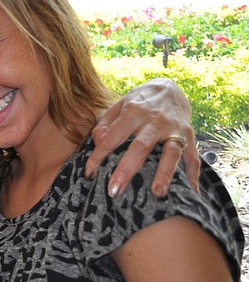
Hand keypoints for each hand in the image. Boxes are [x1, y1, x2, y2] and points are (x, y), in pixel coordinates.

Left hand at [85, 78, 199, 197]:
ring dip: (164, 174)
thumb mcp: (117, 106)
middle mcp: (155, 120)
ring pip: (170, 152)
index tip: (89, 173)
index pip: (112, 137)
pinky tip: (191, 192)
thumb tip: (97, 143)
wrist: (169, 88)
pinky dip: (193, 175)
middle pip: (140, 147)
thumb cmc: (138, 102)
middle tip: (114, 191)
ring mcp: (175, 129)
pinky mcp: (190, 135)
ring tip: (157, 193)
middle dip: (126, 170)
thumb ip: (105, 124)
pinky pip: (192, 157)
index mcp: (133, 112)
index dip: (99, 155)